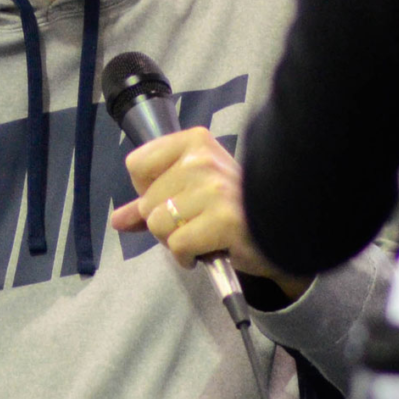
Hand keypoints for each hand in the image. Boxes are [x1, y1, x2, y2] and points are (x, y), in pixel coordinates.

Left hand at [109, 127, 308, 296]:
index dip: (148, 190)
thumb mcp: (191, 191)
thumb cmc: (234, 206)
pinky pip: (178, 246)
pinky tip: (210, 248)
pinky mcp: (224, 220)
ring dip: (176, 240)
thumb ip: (150, 203)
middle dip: (165, 222)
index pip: (137, 164)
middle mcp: (203, 160)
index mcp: (194, 142)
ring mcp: (215, 190)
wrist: (281, 228)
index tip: (174, 197)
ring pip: (159, 225)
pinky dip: (188, 256)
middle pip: (147, 202)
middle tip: (196, 222)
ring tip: (203, 234)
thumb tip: (117, 220)